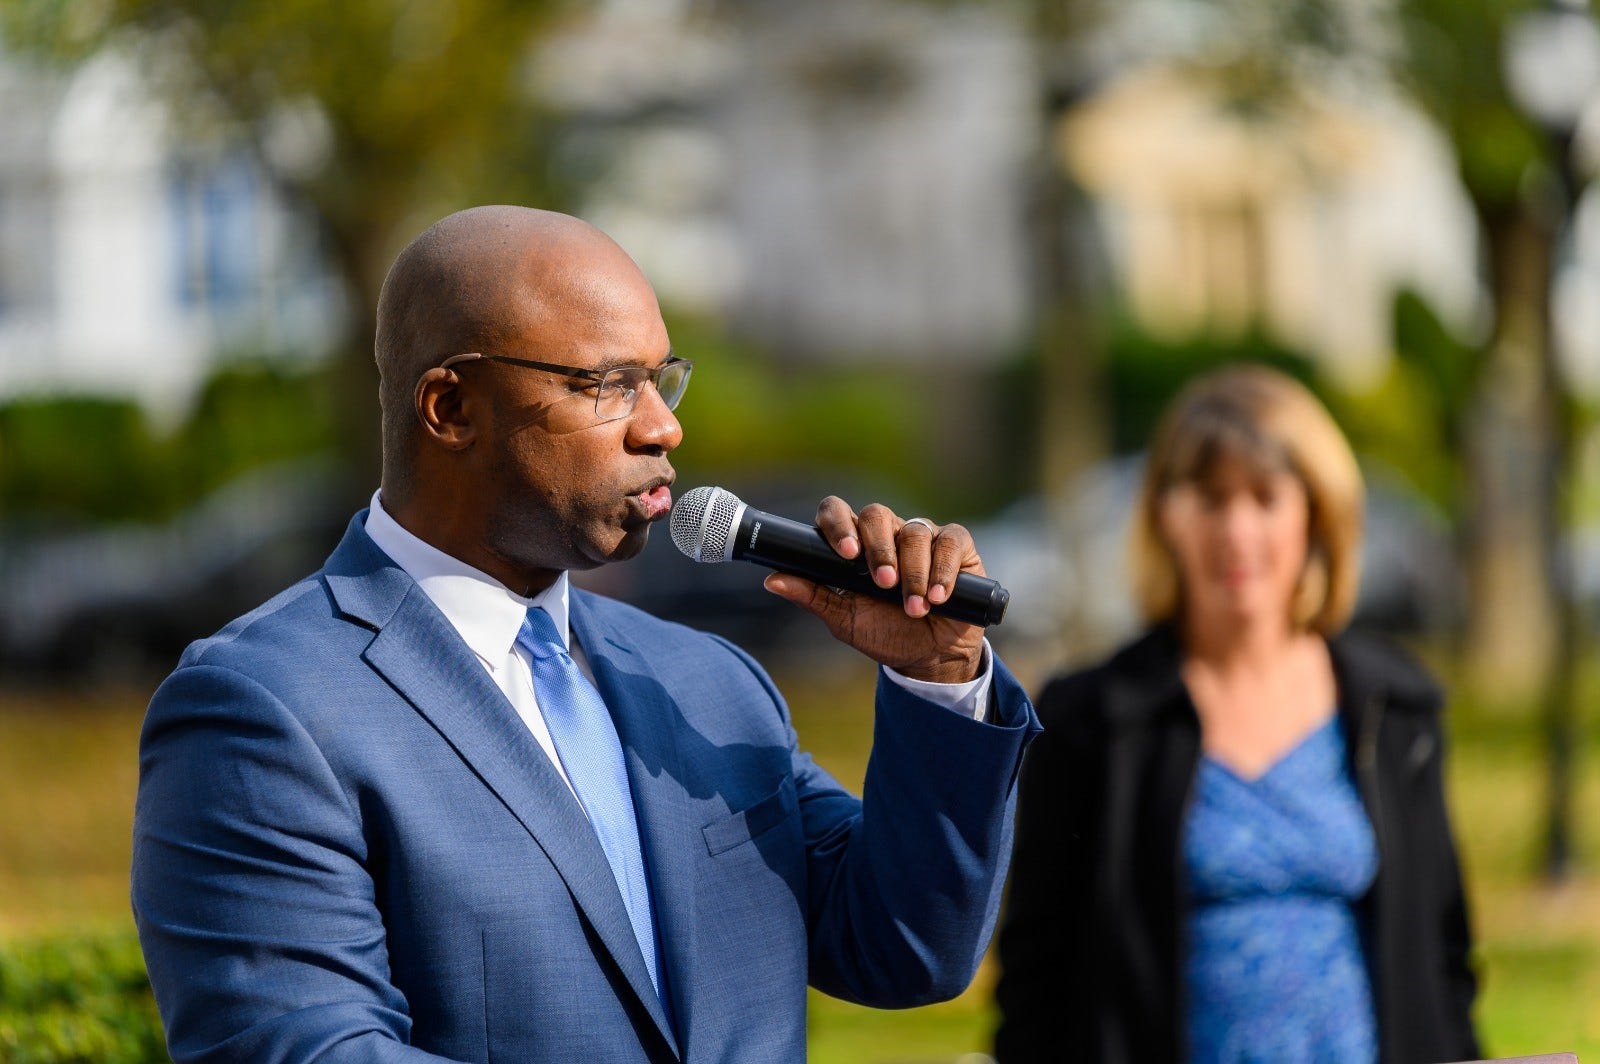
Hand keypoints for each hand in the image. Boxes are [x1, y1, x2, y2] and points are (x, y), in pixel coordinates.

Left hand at [762, 497, 985, 683]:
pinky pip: (950, 541)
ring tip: (915, 608)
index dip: (839, 525)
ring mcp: (923, 536)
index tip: (846, 555)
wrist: (931, 657)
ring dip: (914, 573)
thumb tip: (771, 580)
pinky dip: (944, 569)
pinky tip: (939, 596)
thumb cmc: (885, 634)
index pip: (838, 513)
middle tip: (884, 584)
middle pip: (877, 514)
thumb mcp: (845, 620)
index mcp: (856, 544)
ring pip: (915, 532)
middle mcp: (888, 533)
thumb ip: (812, 596)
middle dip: (880, 550)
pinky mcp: (956, 546)